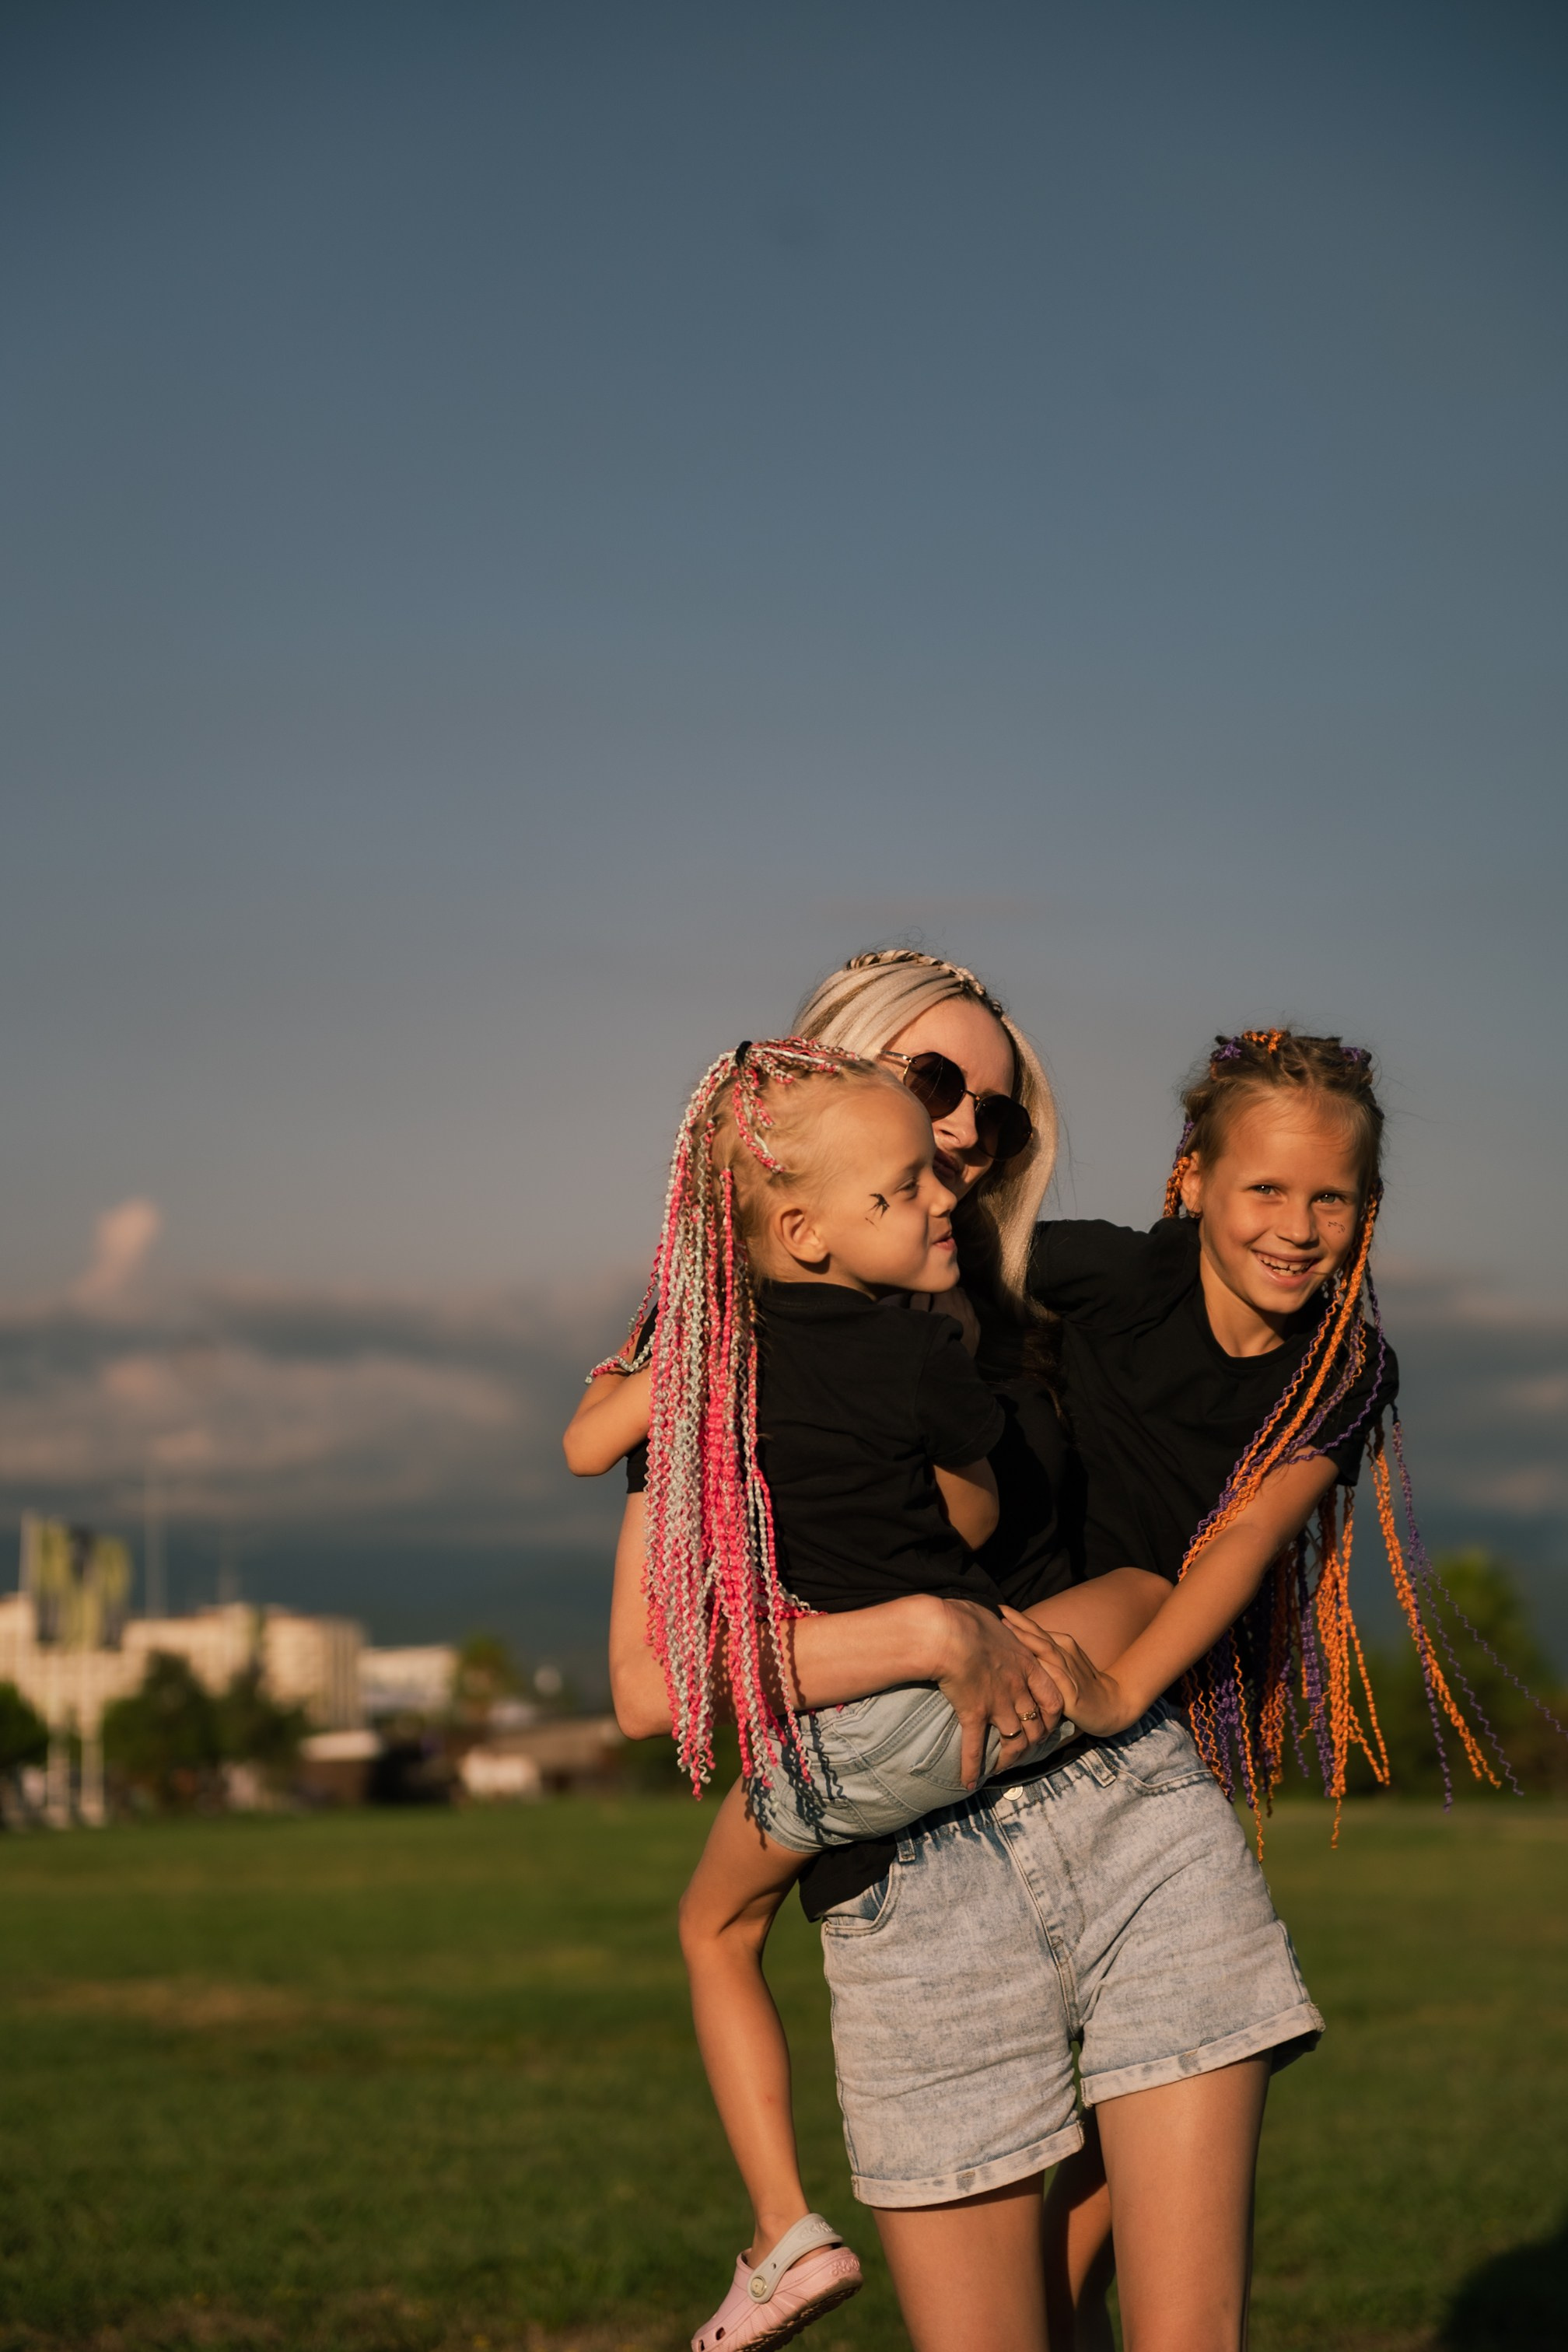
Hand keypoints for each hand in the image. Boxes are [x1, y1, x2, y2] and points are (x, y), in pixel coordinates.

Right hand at [934, 1600, 1068, 1789]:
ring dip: (1009, 1759)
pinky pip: (976, 1748)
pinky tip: (969, 1782)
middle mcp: (1018, 1689)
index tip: (1045, 1723)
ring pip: (1014, 1742)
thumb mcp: (996, 1622)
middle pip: (1037, 1727)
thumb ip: (1001, 1629)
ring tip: (1002, 1770)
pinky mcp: (974, 1714)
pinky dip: (973, 1768)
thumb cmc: (968, 1619)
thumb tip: (994, 1620)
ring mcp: (998, 1704)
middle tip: (1023, 1752)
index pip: (1053, 1699)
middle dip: (1033, 1744)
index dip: (1053, 1717)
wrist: (948, 1630)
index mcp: (1027, 1666)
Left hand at [1000, 1610, 1133, 1738]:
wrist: (1113, 1704)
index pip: (1038, 1630)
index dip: (1020, 1619)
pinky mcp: (1073, 1693)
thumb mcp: (1065, 1664)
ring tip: (1011, 1631)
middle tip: (1001, 1613)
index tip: (1001, 1608)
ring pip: (1048, 1652)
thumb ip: (1046, 1653)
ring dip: (1030, 1641)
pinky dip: (1045, 1669)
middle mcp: (1067, 1655)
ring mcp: (1071, 1672)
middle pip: (1040, 1636)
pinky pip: (1058, 1678)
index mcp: (1064, 1646)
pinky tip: (1031, 1662)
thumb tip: (1017, 1643)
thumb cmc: (1083, 1684)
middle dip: (1020, 1625)